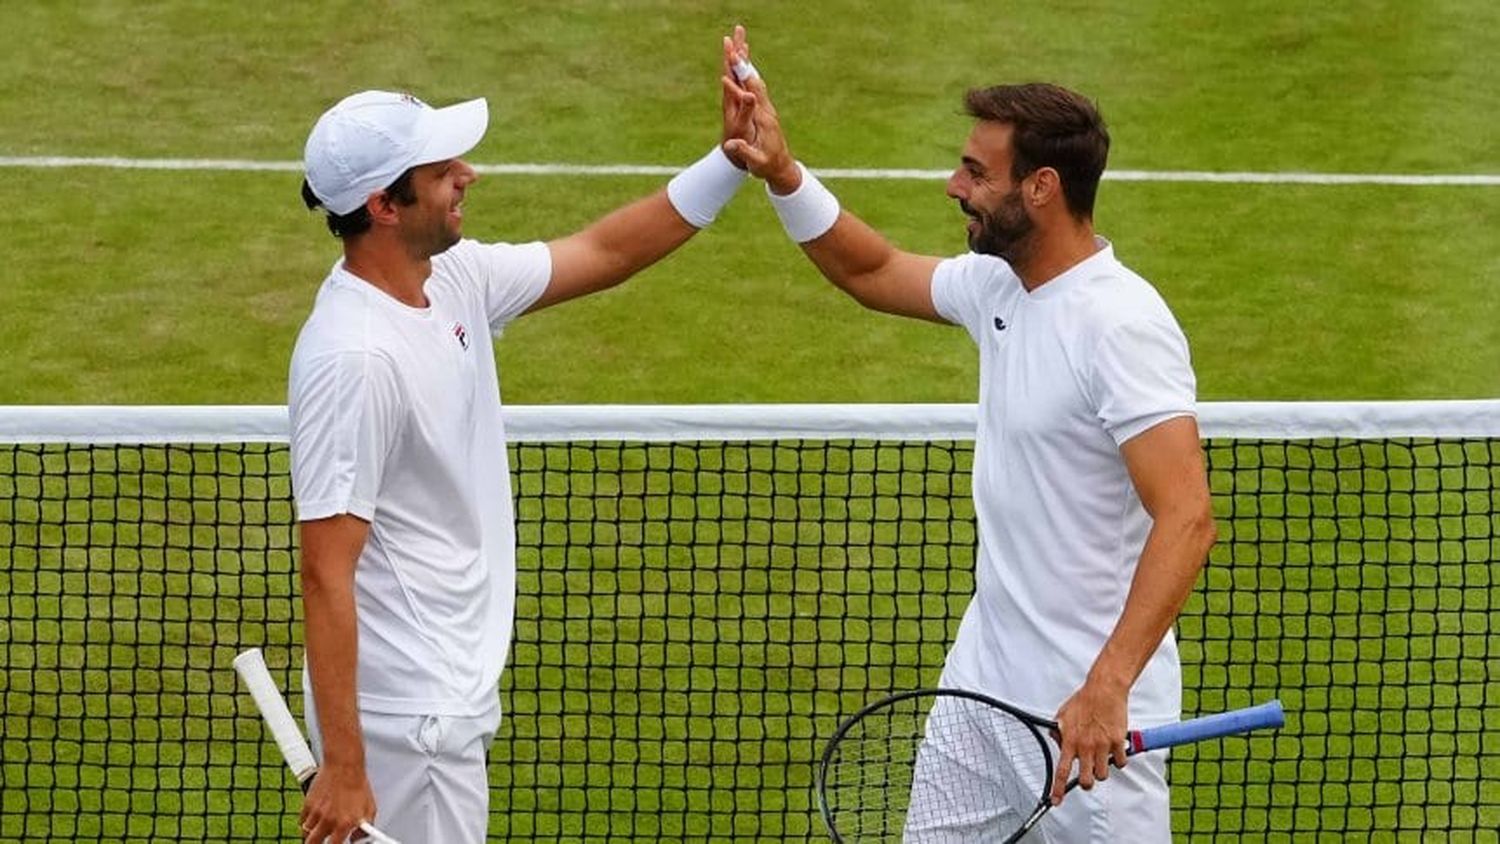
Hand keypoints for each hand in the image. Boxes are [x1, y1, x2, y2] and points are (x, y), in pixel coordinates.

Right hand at [300, 762, 376, 843]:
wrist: (344, 765)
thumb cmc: (358, 784)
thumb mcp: (369, 808)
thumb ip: (365, 828)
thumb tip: (358, 839)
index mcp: (344, 823)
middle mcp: (328, 820)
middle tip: (321, 842)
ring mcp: (316, 812)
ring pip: (306, 833)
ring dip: (312, 834)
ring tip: (319, 830)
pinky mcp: (307, 804)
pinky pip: (302, 820)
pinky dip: (307, 822)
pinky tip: (315, 819)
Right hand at [718, 25, 799, 191]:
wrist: (782, 169)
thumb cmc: (768, 167)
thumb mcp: (756, 162)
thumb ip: (745, 151)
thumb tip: (731, 144)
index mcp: (763, 118)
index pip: (751, 92)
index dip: (741, 76)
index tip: (733, 59)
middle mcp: (766, 109)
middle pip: (754, 79)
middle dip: (744, 59)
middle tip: (736, 38)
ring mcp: (766, 109)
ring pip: (756, 80)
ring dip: (747, 62)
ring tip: (740, 44)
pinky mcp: (764, 111)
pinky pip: (755, 87)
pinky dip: (749, 74)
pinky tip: (746, 66)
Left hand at [1049, 677, 1128, 804]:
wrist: (1104, 690)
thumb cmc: (1084, 701)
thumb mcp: (1062, 715)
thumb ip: (1058, 732)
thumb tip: (1057, 742)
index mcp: (1070, 741)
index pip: (1061, 770)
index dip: (1057, 789)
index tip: (1056, 801)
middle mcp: (1086, 746)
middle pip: (1085, 780)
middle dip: (1086, 783)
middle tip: (1087, 777)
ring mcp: (1103, 745)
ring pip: (1102, 775)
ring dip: (1101, 771)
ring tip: (1101, 759)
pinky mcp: (1117, 742)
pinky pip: (1120, 762)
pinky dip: (1118, 761)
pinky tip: (1115, 751)